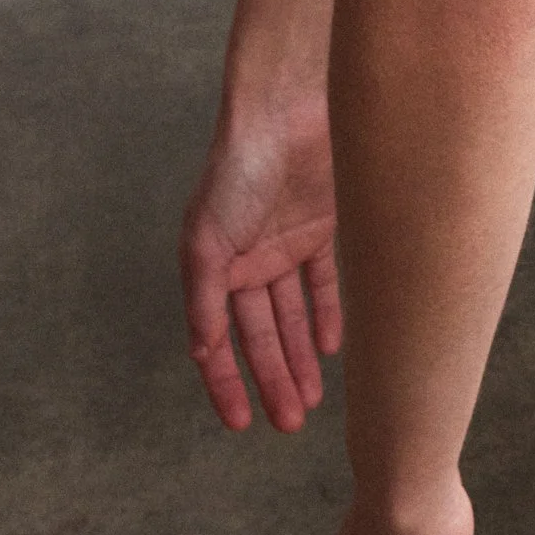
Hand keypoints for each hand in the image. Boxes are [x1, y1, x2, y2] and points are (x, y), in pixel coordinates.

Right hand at [181, 90, 343, 432]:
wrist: (288, 111)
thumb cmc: (238, 170)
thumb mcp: (207, 239)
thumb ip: (203, 297)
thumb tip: (201, 352)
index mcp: (214, 265)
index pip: (218, 338)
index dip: (226, 382)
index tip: (241, 423)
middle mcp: (248, 260)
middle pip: (260, 335)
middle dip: (272, 379)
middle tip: (290, 422)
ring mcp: (284, 244)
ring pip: (291, 317)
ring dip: (299, 358)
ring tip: (311, 399)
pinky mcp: (319, 227)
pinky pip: (324, 284)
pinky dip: (327, 315)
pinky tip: (333, 348)